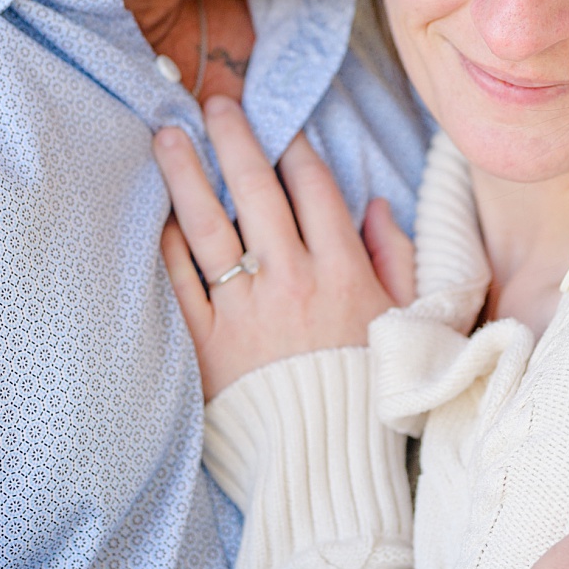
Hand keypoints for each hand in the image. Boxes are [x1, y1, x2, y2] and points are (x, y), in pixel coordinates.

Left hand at [152, 96, 413, 396]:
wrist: (327, 465)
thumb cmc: (370, 399)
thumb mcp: (407, 325)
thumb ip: (396, 260)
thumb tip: (377, 205)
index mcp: (343, 273)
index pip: (314, 193)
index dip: (296, 153)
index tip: (280, 126)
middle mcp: (291, 281)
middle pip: (257, 192)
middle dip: (236, 139)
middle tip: (215, 103)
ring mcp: (244, 310)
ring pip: (209, 226)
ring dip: (187, 174)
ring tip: (166, 135)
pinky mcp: (207, 342)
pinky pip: (182, 281)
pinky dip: (170, 244)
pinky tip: (161, 214)